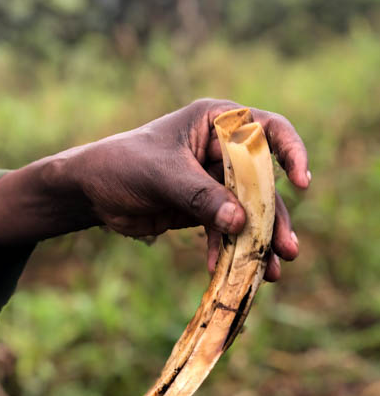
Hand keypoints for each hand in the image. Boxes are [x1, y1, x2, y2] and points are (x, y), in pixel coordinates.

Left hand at [0, 99, 308, 280]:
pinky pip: (226, 228)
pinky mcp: (204, 206)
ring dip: (257, 241)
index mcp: (216, 123)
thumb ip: (201, 197)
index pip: (267, 130)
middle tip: (285, 248)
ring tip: (269, 272)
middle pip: (263, 181)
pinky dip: (227, 249)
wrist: (92, 191)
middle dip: (273, 216)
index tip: (302, 182)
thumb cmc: (122, 165)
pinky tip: (224, 270)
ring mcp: (214, 180)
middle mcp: (222, 149)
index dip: (291, 152)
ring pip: (248, 210)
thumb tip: (242, 224)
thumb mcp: (162, 176)